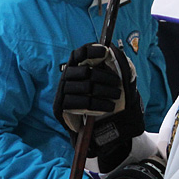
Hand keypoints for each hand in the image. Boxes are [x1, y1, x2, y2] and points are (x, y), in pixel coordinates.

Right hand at [53, 43, 145, 169]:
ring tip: (116, 96)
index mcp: (74, 67)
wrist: (87, 127)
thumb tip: (112, 54)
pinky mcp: (60, 106)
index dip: (91, 50)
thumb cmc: (97, 100)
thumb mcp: (103, 84)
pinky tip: (109, 107)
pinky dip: (98, 105)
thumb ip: (107, 70)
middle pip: (87, 71)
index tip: (105, 51)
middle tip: (118, 84)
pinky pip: (82, 103)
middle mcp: (66, 76)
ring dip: (105, 91)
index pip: (79, 53)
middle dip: (105, 77)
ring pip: (86, 87)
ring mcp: (62, 91)